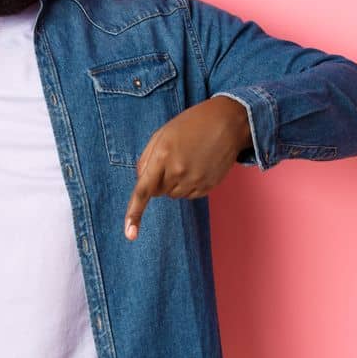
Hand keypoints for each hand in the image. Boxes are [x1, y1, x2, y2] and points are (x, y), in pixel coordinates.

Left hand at [124, 95, 252, 240]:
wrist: (227, 123)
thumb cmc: (190, 125)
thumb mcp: (161, 135)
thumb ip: (145, 160)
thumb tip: (141, 184)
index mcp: (162, 156)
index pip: (143, 191)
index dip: (134, 213)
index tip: (130, 234)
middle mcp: (178, 172)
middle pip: (158, 192)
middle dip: (159, 179)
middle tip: (171, 158)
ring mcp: (195, 181)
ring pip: (173, 195)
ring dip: (174, 182)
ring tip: (187, 159)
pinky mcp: (208, 187)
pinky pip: (189, 195)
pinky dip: (188, 184)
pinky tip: (197, 165)